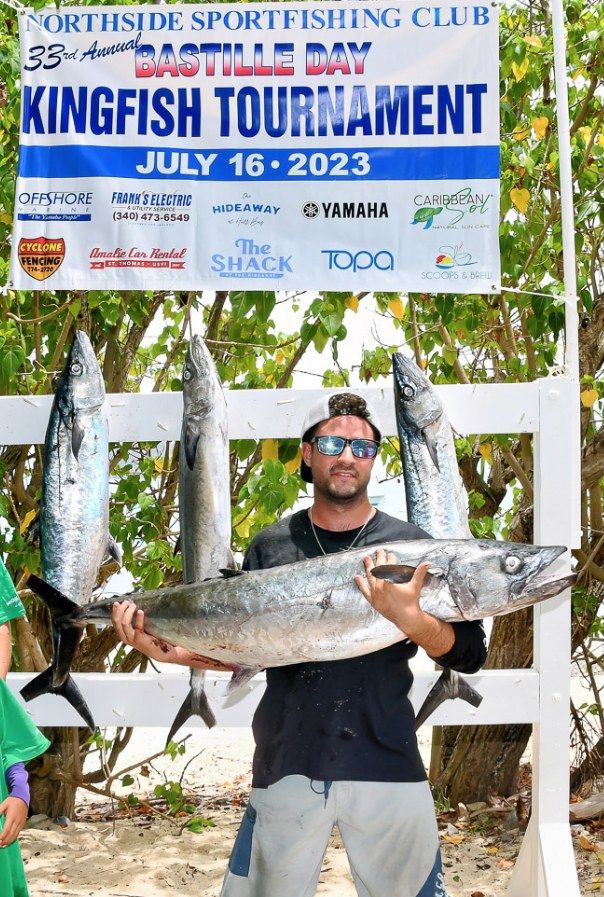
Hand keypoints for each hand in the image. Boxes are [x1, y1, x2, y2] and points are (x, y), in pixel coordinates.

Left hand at [0, 796, 27, 846]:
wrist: (23, 797)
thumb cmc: (13, 801)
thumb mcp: (4, 804)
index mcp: (12, 816)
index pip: (6, 829)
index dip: (2, 836)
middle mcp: (17, 821)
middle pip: (11, 834)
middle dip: (4, 841)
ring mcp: (21, 823)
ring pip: (15, 835)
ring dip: (8, 841)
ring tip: (2, 845)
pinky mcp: (23, 823)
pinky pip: (18, 833)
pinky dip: (13, 838)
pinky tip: (9, 841)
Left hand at [111, 601, 235, 670]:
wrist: (192, 659)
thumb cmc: (196, 652)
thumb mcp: (200, 650)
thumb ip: (209, 654)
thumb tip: (229, 662)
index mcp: (160, 653)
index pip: (142, 641)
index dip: (139, 626)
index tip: (142, 612)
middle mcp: (148, 650)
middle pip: (127, 636)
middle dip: (124, 620)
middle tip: (127, 604)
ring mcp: (142, 645)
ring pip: (123, 634)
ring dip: (120, 618)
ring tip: (123, 603)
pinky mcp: (141, 638)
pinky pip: (127, 630)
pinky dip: (125, 618)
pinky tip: (128, 606)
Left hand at [354, 549, 430, 635]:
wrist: (406, 618)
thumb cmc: (411, 602)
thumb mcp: (415, 586)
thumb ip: (420, 573)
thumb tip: (428, 563)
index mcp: (389, 580)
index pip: (389, 566)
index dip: (390, 559)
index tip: (390, 554)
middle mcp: (380, 585)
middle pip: (378, 569)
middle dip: (379, 558)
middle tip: (379, 551)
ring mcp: (375, 593)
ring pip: (370, 577)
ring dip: (368, 567)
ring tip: (366, 558)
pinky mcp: (373, 600)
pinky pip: (364, 590)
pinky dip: (360, 583)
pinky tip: (356, 577)